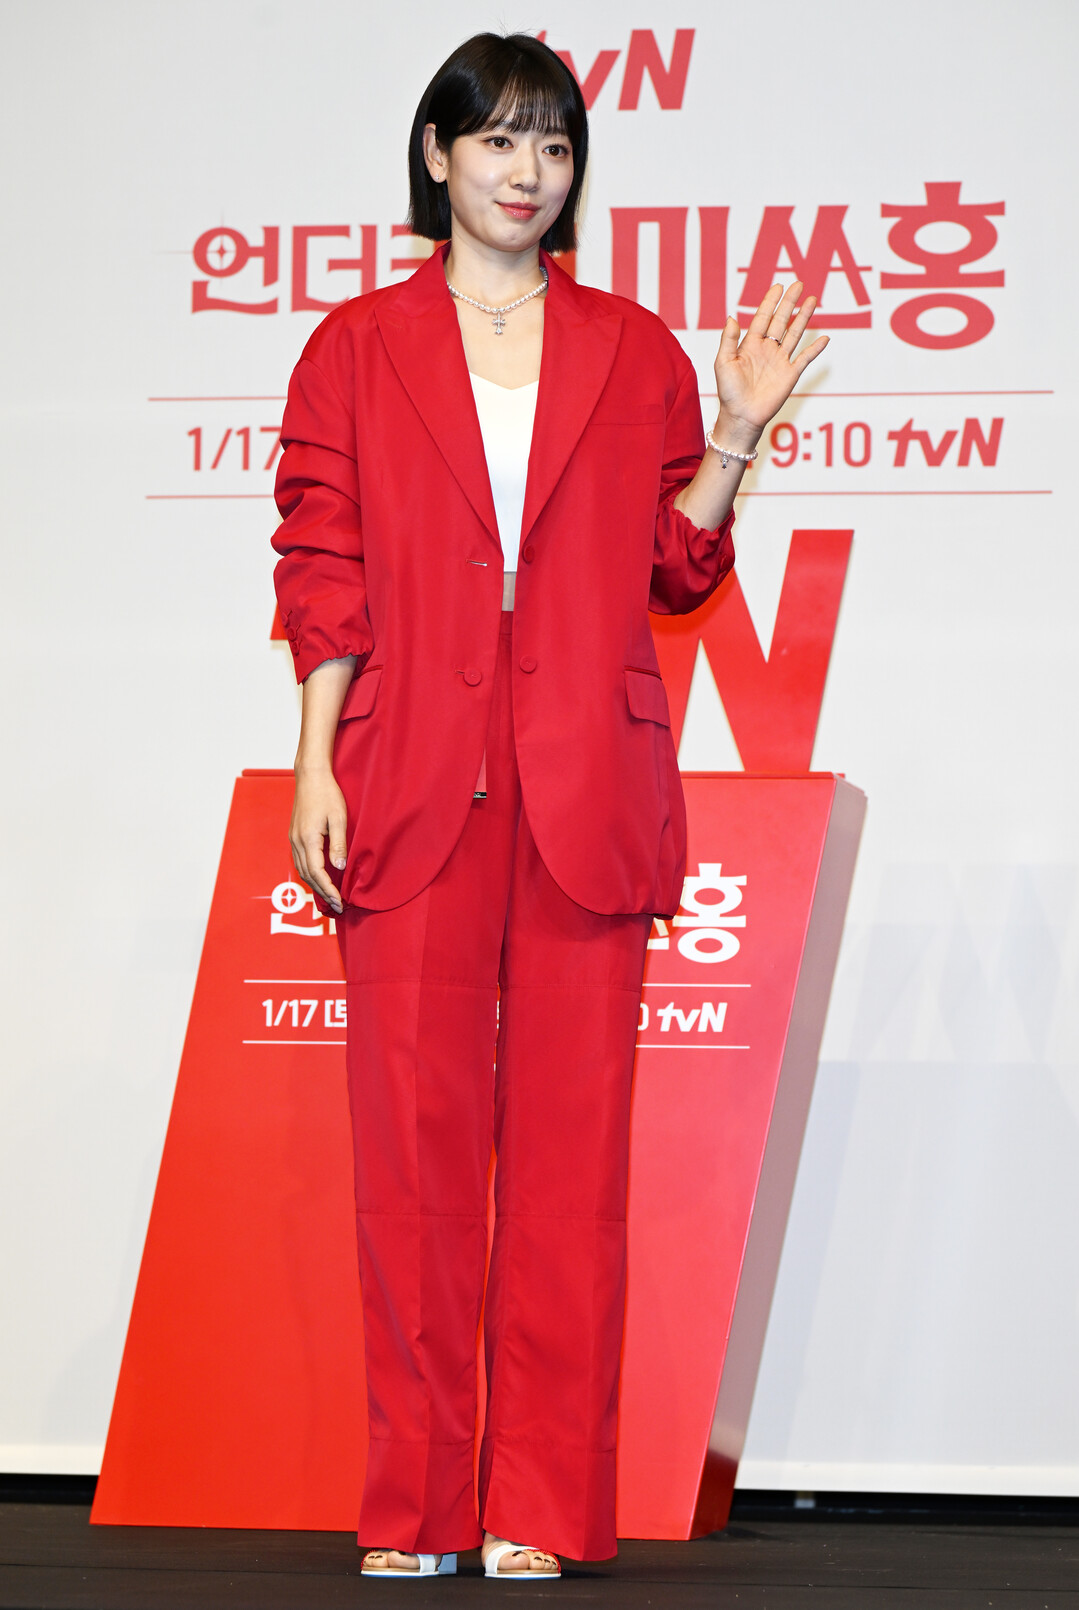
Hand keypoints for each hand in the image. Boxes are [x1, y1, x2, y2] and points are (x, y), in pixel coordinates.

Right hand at [289, 765, 346, 915]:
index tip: (339, 901)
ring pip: (302, 870)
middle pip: (307, 876)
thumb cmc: (327, 794)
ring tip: (329, 896)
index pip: (317, 873)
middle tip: (337, 906)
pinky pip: (300, 861)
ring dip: (315, 885)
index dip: (328, 889)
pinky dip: (309, 874)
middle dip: (322, 893)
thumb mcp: (339, 818)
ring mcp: (293, 839)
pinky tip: (319, 878)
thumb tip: (339, 866)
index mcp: (308, 839)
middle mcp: (297, 841)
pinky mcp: (295, 835)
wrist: (310, 776)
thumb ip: (338, 843)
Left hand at [713, 281, 828, 444]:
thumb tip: (731, 317)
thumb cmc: (728, 392)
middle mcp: (767, 350)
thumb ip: (728, 340)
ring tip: (812, 300)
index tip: (778, 286)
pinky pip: (805, 359)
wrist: (741, 416)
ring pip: (794, 334)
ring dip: (804, 318)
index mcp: (750, 345)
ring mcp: (780, 362)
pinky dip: (815, 349)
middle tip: (798, 284)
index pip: (762, 318)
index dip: (770, 302)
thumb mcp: (723, 363)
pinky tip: (824, 338)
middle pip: (781, 321)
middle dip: (789, 303)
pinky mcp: (790, 375)